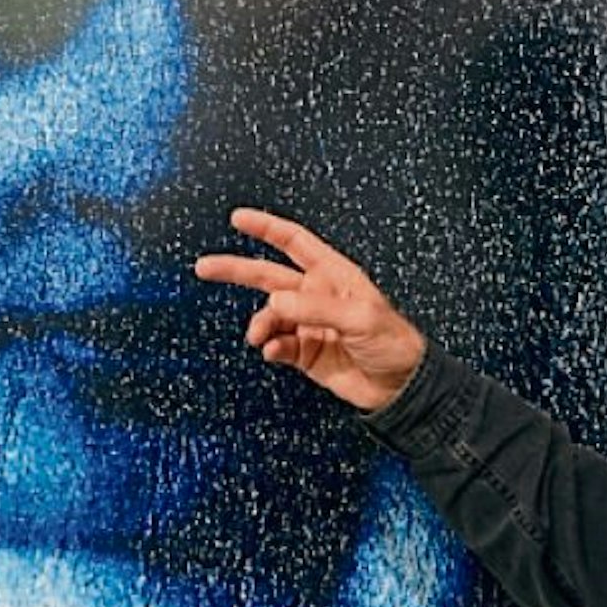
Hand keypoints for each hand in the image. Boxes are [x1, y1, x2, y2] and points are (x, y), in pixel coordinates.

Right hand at [194, 208, 425, 410]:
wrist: (400, 387)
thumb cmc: (393, 343)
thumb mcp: (360, 317)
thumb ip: (316, 307)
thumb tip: (275, 302)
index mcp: (333, 275)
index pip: (294, 242)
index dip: (266, 228)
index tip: (238, 218)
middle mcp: (316, 295)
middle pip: (268, 275)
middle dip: (236, 270)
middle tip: (205, 267)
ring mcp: (309, 324)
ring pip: (269, 316)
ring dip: (260, 324)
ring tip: (260, 337)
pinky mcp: (305, 352)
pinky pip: (277, 344)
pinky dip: (271, 347)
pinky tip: (274, 351)